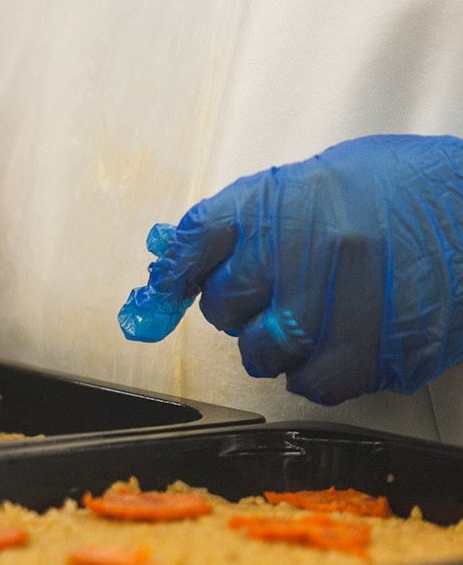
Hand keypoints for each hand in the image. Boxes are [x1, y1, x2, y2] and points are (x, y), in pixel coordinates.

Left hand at [118, 134, 462, 403]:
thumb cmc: (400, 190)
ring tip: (306, 323)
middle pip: (223, 303)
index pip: (198, 239)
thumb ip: (247, 221)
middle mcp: (306, 246)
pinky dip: (312, 376)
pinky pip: (314, 382)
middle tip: (271, 295)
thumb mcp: (315, 182)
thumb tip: (178, 262)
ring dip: (272, 347)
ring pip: (262, 351)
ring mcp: (343, 298)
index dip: (177, 272)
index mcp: (285, 199)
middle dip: (237, 308)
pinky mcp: (379, 345)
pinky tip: (329, 351)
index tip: (164, 292)